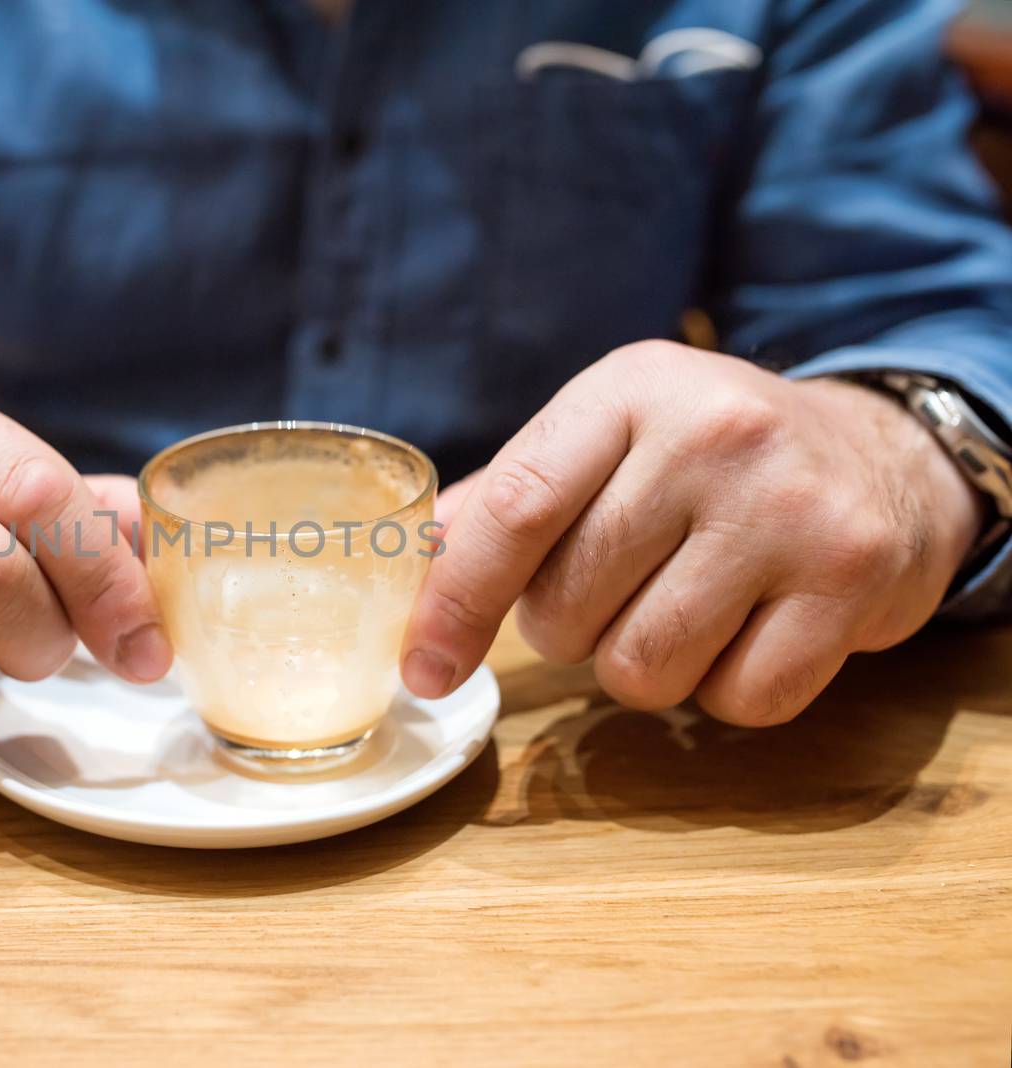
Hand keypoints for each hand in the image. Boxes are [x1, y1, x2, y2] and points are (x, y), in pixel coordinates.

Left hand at [403, 342, 983, 725]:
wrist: (880, 454)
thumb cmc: (709, 459)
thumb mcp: (607, 436)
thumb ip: (507, 497)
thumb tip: (409, 560)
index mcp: (626, 391)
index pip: (516, 509)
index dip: (456, 601)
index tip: (422, 668)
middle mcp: (712, 435)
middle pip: (570, 606)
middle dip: (568, 629)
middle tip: (617, 591)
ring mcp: (790, 507)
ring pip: (643, 667)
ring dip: (642, 669)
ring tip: (682, 610)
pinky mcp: (852, 579)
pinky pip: (739, 701)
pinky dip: (725, 693)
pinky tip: (748, 632)